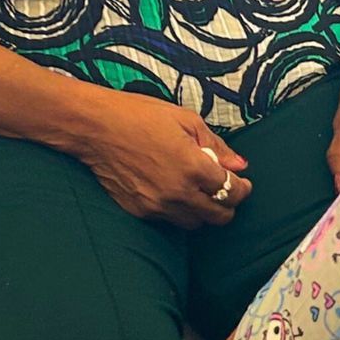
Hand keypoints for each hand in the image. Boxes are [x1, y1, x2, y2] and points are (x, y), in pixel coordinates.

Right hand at [67, 90, 250, 227]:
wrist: (96, 127)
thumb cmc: (140, 115)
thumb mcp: (186, 120)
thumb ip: (216, 145)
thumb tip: (239, 165)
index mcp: (194, 167)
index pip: (232, 191)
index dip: (243, 188)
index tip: (243, 183)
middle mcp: (178, 192)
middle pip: (219, 216)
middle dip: (229, 205)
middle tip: (227, 192)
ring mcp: (158, 205)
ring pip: (195, 223)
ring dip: (203, 211)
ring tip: (199, 192)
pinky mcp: (140, 211)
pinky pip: (169, 220)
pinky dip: (178, 211)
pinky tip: (175, 192)